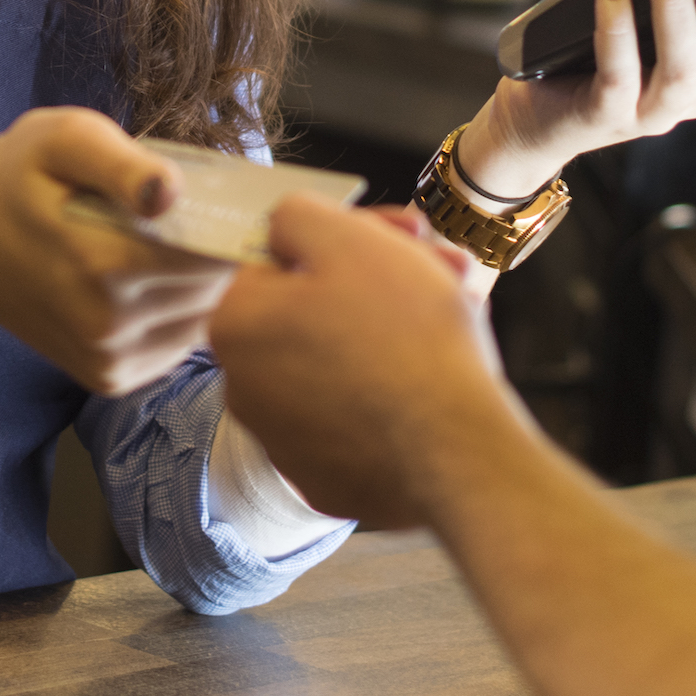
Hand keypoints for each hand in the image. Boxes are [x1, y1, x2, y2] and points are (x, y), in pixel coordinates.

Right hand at [0, 105, 238, 393]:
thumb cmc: (20, 177)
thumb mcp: (64, 140)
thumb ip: (121, 164)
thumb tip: (169, 193)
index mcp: (107, 262)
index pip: (220, 257)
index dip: (238, 228)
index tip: (230, 202)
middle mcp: (111, 324)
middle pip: (219, 292)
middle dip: (220, 255)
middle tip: (196, 219)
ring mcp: (109, 358)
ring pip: (205, 323)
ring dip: (202, 289)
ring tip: (166, 247)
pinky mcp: (109, 378)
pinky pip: (177, 347)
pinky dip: (178, 316)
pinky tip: (149, 283)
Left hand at [210, 196, 522, 529]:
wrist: (457, 455)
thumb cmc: (406, 341)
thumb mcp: (348, 239)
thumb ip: (298, 215)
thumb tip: (285, 225)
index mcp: (237, 324)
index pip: (283, 257)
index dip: (348, 238)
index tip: (401, 235)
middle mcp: (244, 388)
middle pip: (311, 309)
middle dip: (376, 282)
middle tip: (440, 271)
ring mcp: (285, 442)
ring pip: (337, 360)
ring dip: (388, 332)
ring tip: (451, 322)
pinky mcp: (327, 480)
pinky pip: (355, 416)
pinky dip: (387, 392)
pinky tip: (431, 379)